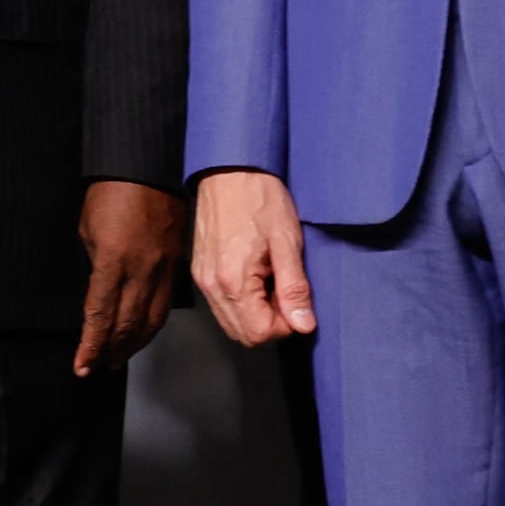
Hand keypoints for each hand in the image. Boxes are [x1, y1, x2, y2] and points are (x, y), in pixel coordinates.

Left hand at [74, 180, 187, 377]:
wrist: (148, 165)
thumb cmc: (111, 190)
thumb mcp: (88, 228)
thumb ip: (96, 264)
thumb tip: (101, 290)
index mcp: (114, 261)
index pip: (100, 315)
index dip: (91, 345)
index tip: (82, 365)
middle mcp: (142, 270)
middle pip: (127, 324)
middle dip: (110, 350)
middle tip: (98, 367)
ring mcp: (163, 268)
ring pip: (151, 320)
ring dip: (133, 344)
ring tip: (118, 358)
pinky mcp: (176, 263)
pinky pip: (165, 304)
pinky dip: (151, 325)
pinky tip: (141, 333)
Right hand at [192, 168, 315, 346]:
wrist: (230, 170)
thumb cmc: (259, 198)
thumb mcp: (287, 242)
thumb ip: (294, 288)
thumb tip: (303, 324)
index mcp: (233, 282)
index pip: (260, 333)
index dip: (285, 324)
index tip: (295, 299)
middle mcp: (213, 287)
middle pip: (244, 335)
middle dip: (270, 322)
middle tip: (285, 290)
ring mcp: (203, 281)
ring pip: (232, 323)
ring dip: (256, 313)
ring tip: (270, 280)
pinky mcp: (201, 273)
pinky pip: (222, 306)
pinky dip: (242, 302)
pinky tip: (255, 276)